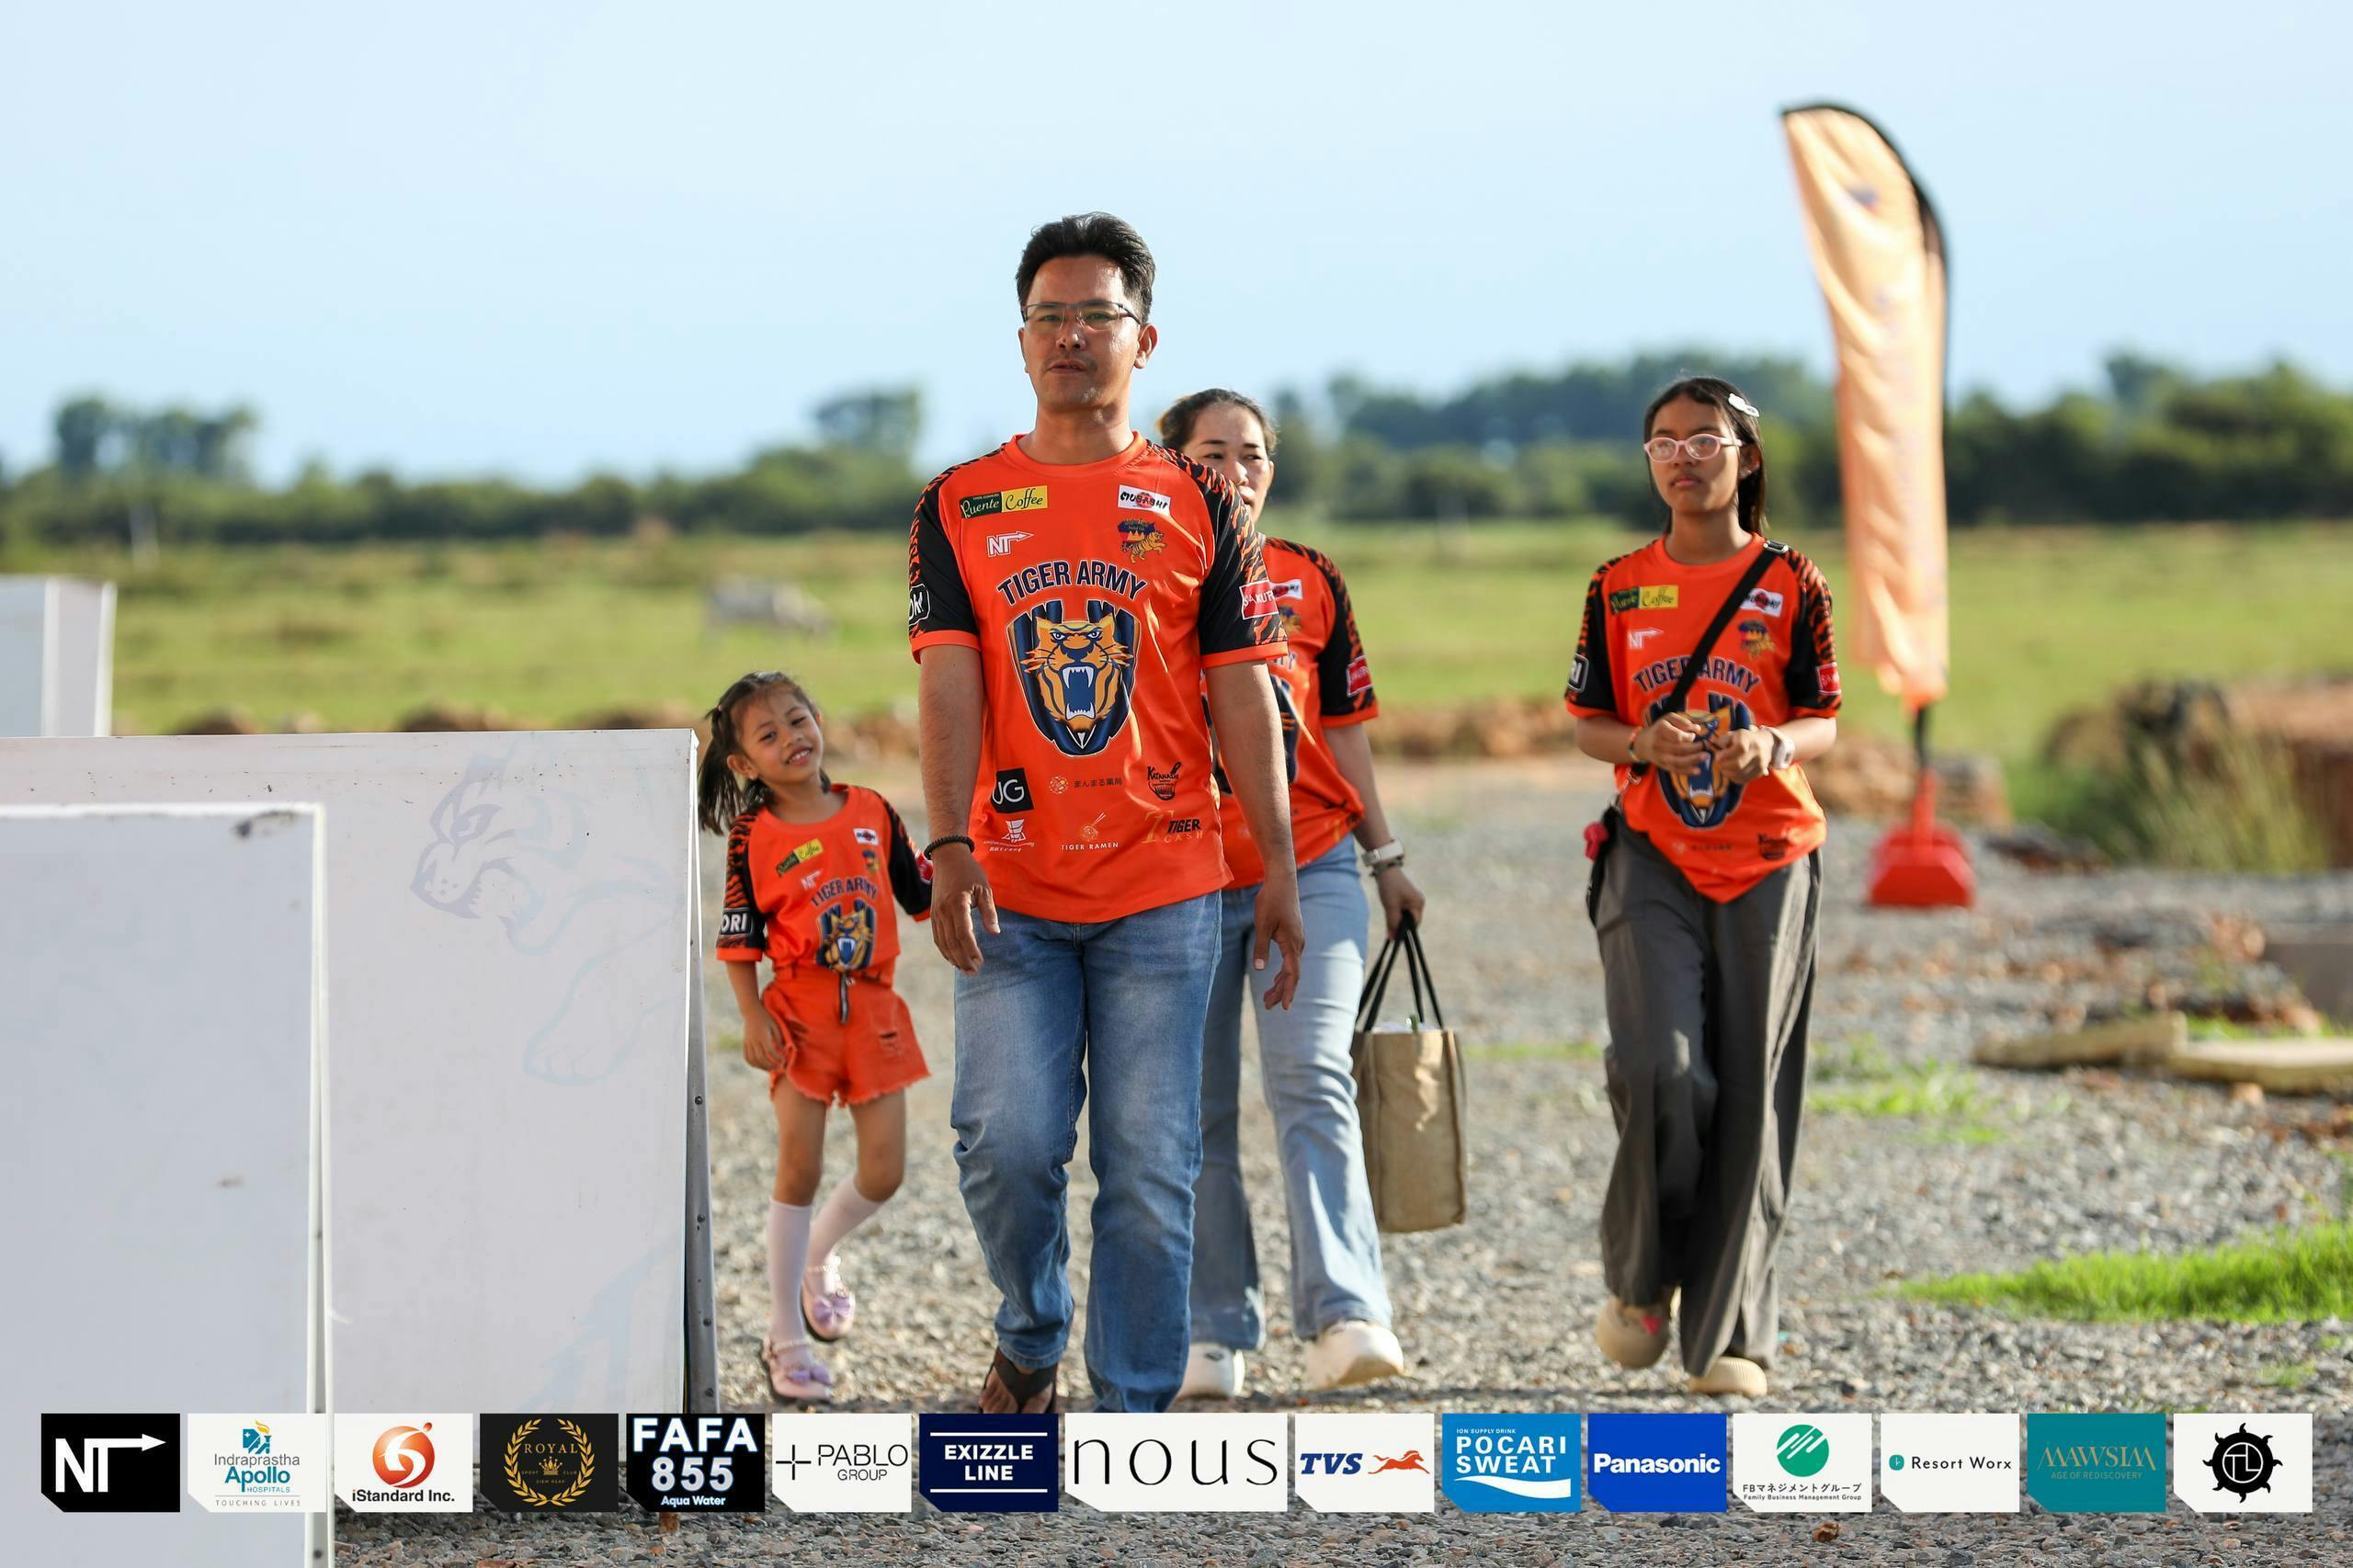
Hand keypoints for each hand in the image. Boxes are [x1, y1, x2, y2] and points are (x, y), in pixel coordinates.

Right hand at [740, 1009, 784, 1072]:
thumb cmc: (766, 1017)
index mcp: (763, 1036)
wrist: (751, 1011)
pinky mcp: (745, 1044)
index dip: (777, 1058)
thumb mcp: (775, 1025)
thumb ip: (779, 1038)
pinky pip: (746, 1057)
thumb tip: (784, 1050)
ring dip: (761, 1067)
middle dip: (770, 1065)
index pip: (770, 1051)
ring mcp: (748, 1043)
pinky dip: (753, 1064)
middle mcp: (754, 1041)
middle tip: (779, 1068)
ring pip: (753, 1060)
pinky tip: (760, 1066)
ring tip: (770, 1069)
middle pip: (761, 1058)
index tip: (784, 1061)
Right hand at [928, 843, 997, 973]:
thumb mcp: (984, 888)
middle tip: (974, 971)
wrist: (947, 857)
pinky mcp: (934, 914)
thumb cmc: (969, 871)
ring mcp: (936, 913)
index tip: (980, 961)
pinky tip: (953, 958)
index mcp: (957, 903)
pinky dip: (944, 950)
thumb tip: (995, 933)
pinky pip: (937, 937)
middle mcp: (943, 911)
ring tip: (965, 969)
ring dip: (953, 958)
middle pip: (951, 942)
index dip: (971, 950)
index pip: (963, 933)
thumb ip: (989, 912)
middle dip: (963, 959)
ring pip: (942, 942)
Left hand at [1252, 875, 1305, 1010]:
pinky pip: (1290, 960)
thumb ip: (1261, 948)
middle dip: (1280, 991)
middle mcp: (1298, 944)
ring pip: (1291, 968)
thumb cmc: (1271, 901)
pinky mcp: (1293, 936)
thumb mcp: (1262, 925)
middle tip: (1268, 1006)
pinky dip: (1282, 972)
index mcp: (1292, 944)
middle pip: (1291, 975)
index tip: (1284, 1007)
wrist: (1282, 881)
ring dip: (1280, 983)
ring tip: (1268, 998)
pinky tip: (1274, 978)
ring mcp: (1297, 940)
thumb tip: (1260, 970)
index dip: (1288, 991)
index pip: (1292, 974)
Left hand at [1374, 866, 1424, 938]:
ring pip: (1405, 914)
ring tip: (1388, 912)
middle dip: (1400, 924)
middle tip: (1388, 925)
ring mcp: (1413, 898)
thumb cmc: (1390, 886)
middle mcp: (1419, 901)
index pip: (1414, 924)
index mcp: (1418, 904)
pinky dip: (1396, 911)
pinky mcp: (1406, 895)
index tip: (1394, 935)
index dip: (1404, 931)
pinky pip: (1402, 908)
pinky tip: (1389, 909)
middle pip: (1410, 920)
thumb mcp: (1391, 907)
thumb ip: (1392, 923)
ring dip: (1397, 917)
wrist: (1385, 868)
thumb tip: (1394, 939)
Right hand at [1633, 712, 1707, 774]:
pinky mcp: (1663, 766)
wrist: (1642, 744)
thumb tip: (1697, 728)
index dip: (1689, 737)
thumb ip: (1682, 721)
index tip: (1693, 735)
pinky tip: (1697, 771)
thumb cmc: (1659, 729)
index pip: (1678, 736)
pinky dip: (1687, 772)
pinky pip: (1676, 770)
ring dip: (1694, 760)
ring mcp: (1661, 757)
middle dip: (1697, 748)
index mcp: (1661, 730)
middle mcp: (1660, 744)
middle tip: (1708, 745)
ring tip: (1706, 756)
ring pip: (1679, 761)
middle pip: (1680, 749)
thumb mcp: (1668, 719)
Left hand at [1709, 726, 1775, 784]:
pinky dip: (1734, 778)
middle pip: (1739, 764)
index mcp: (1749, 739)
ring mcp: (1760, 763)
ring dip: (1727, 773)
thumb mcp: (1734, 735)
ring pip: (1740, 774)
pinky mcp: (1760, 772)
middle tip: (1719, 764)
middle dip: (1724, 766)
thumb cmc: (1744, 739)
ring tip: (1723, 768)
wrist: (1765, 744)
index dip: (1726, 754)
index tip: (1718, 756)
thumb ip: (1723, 740)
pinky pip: (1744, 779)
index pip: (1740, 748)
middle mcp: (1757, 751)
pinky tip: (1731, 772)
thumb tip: (1715, 747)